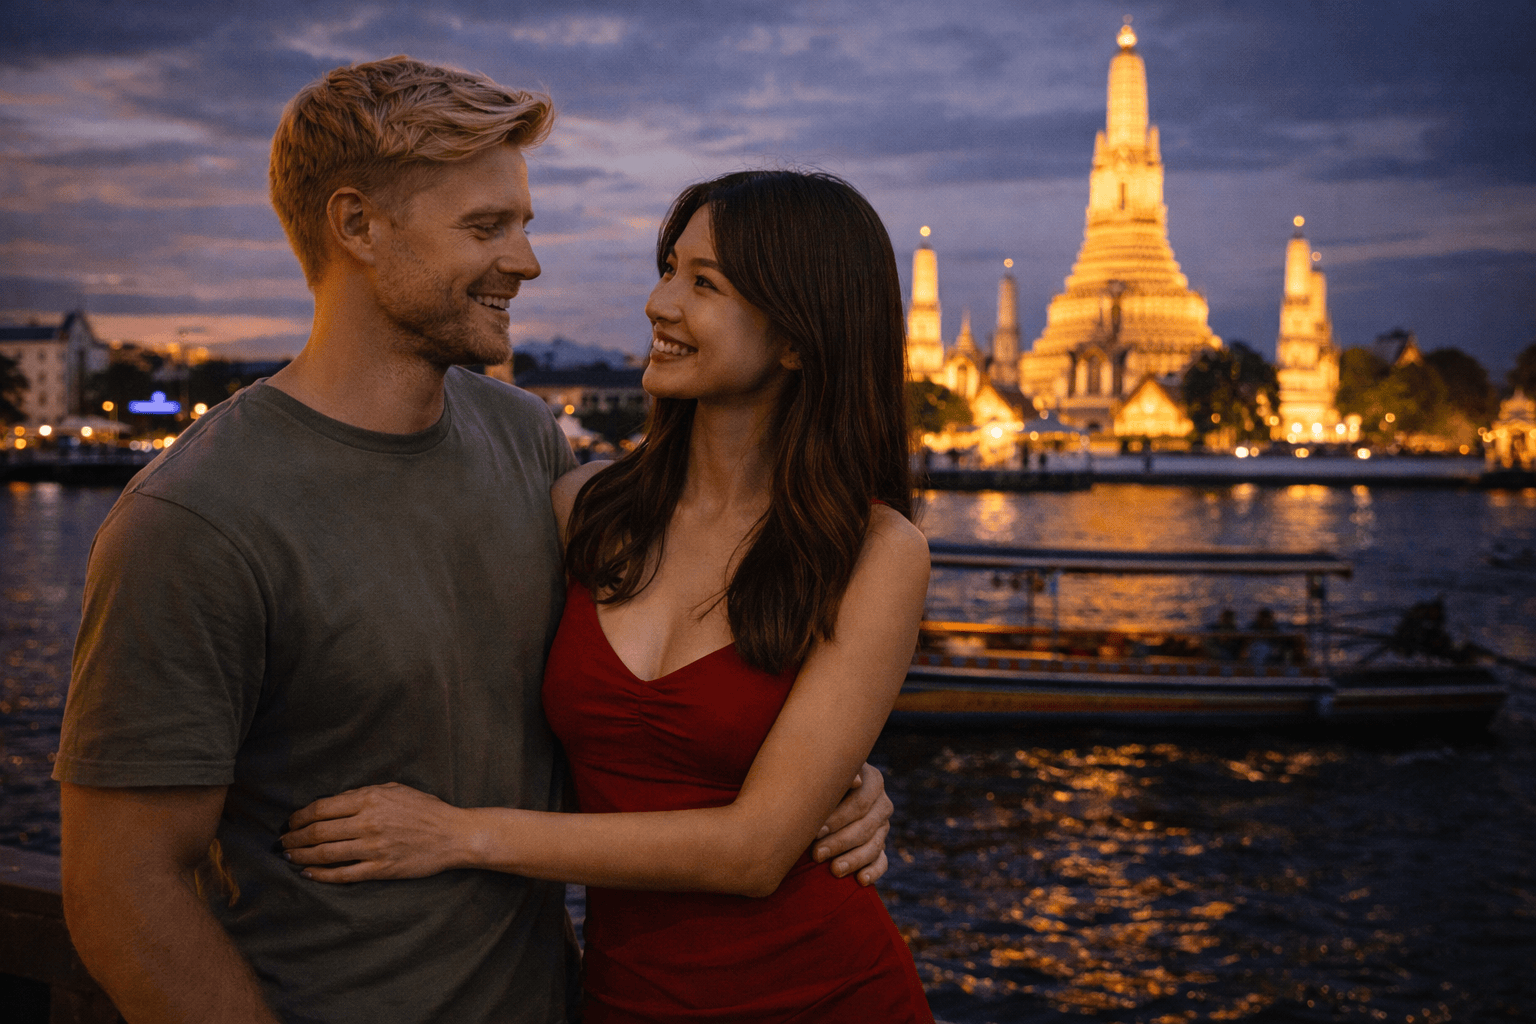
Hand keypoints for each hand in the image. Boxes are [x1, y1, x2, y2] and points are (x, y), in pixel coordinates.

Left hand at [280, 782, 468, 882]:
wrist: (453, 834)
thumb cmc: (426, 809)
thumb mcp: (395, 789)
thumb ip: (364, 793)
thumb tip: (333, 802)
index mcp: (370, 799)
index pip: (322, 808)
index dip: (299, 817)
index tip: (290, 822)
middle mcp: (368, 822)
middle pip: (318, 832)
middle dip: (294, 838)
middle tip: (283, 843)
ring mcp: (374, 848)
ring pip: (326, 854)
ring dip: (302, 857)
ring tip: (289, 858)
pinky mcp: (381, 868)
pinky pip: (343, 874)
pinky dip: (321, 875)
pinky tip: (308, 874)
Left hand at [811, 763, 892, 885]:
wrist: (824, 790)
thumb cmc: (820, 778)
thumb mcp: (826, 771)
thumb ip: (836, 775)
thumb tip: (856, 781)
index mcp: (873, 781)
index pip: (860, 803)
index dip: (838, 818)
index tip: (816, 831)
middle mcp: (882, 803)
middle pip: (865, 827)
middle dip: (840, 842)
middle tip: (816, 854)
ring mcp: (883, 826)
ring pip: (874, 846)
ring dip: (853, 860)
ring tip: (834, 870)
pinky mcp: (881, 845)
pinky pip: (882, 861)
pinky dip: (873, 872)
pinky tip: (860, 880)